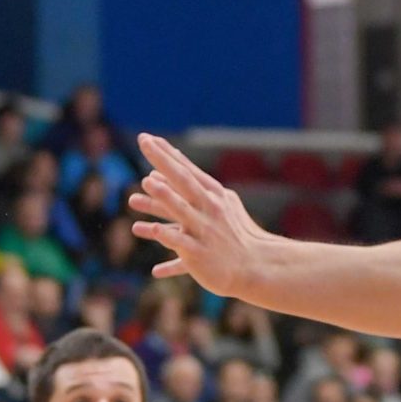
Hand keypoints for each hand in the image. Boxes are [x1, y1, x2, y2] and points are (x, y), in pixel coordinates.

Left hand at [129, 134, 274, 298]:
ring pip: (182, 210)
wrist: (257, 264)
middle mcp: (209, 207)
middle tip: (143, 141)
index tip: (148, 137)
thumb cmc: (238, 232)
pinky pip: (181, 244)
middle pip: (182, 180)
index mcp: (214, 194)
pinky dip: (169, 237)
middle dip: (162, 159)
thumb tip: (173, 174)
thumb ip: (201, 188)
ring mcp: (205, 229)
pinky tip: (155, 231)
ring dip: (165, 195)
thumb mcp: (224, 203)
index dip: (167, 153)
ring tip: (146, 182)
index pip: (186, 169)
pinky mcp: (200, 253)